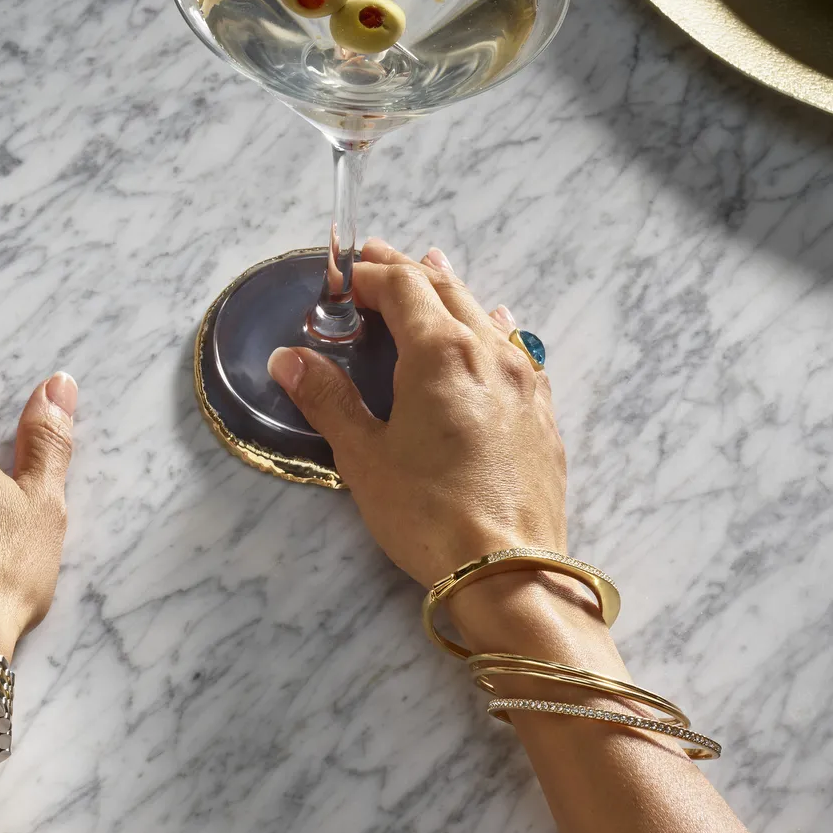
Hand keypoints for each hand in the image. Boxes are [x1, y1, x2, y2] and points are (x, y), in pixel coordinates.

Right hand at [267, 240, 596, 658]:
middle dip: (407, 270)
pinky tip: (498, 330)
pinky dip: (493, 328)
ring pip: (485, 315)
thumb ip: (327, 399)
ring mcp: (525, 382)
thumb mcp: (364, 457)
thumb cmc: (429, 514)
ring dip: (451, 291)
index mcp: (440, 352)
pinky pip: (518, 350)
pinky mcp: (543, 415)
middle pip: (446, 289)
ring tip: (433, 270)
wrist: (510, 571)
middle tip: (376, 261)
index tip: (343, 276)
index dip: (369, 273)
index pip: (402, 286)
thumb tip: (289, 359)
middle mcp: (489, 353)